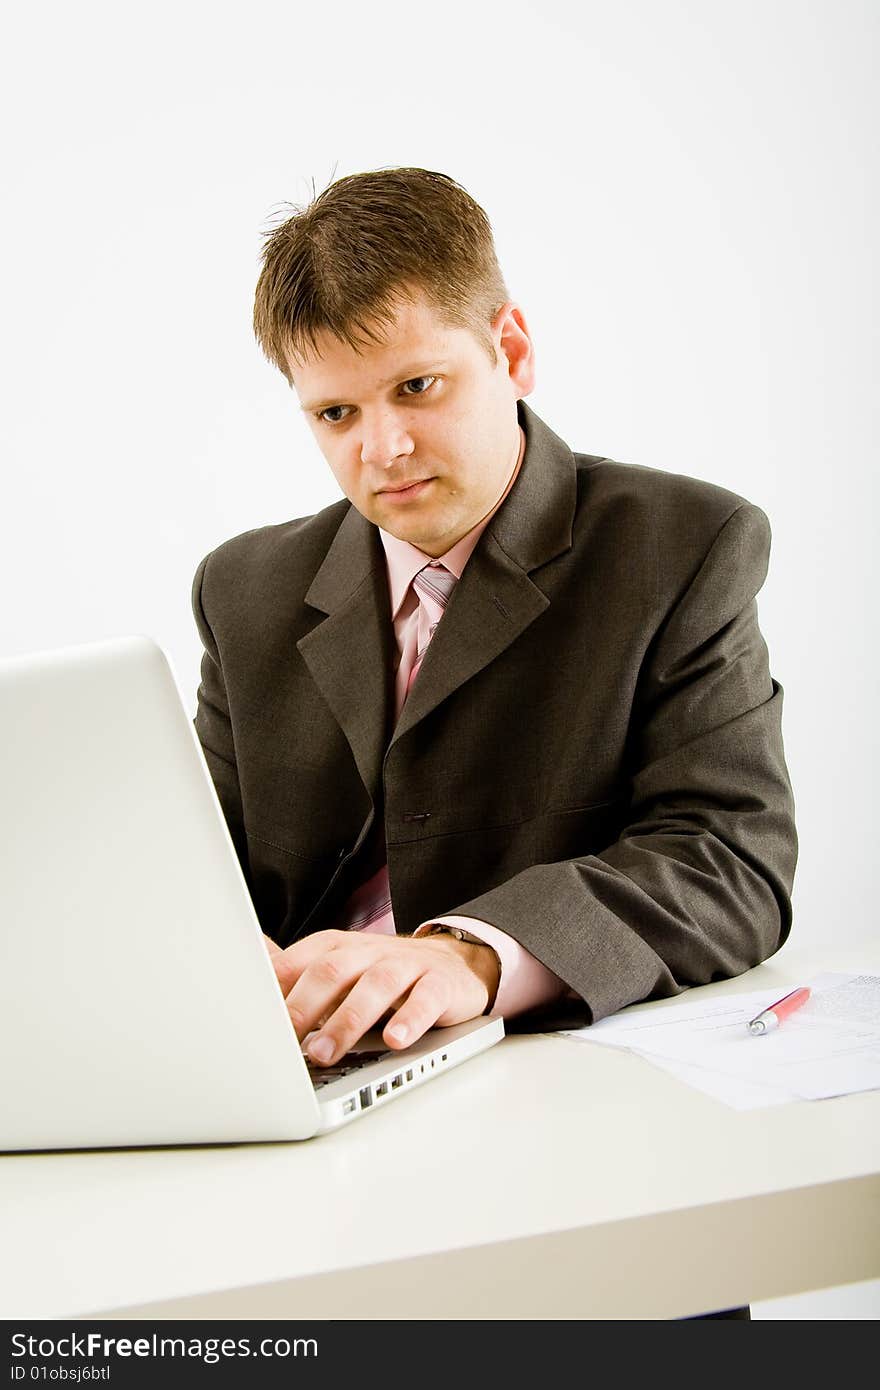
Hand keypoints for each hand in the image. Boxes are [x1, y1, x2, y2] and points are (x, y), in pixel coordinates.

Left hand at [262, 929, 500, 1064]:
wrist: (453, 964)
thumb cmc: (382, 973)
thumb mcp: (336, 969)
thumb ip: (293, 972)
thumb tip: (245, 963)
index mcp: (336, 948)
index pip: (297, 964)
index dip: (274, 995)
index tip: (253, 1026)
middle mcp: (368, 952)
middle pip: (331, 972)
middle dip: (304, 1007)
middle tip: (285, 1044)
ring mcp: (406, 965)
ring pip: (375, 985)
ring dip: (347, 1020)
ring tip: (326, 1053)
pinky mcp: (439, 984)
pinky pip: (425, 999)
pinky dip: (410, 1019)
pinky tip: (396, 1040)